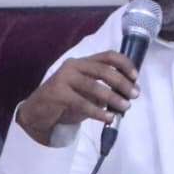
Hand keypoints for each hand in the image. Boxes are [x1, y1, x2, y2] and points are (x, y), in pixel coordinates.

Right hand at [16, 52, 140, 145]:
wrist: (37, 112)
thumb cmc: (66, 101)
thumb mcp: (86, 91)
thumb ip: (104, 88)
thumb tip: (128, 93)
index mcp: (83, 62)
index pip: (108, 56)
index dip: (124, 64)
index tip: (135, 77)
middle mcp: (74, 66)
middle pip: (103, 70)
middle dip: (122, 83)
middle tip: (134, 95)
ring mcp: (64, 78)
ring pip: (94, 86)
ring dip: (113, 98)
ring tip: (124, 107)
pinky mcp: (57, 93)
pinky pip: (82, 103)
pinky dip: (98, 112)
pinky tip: (108, 118)